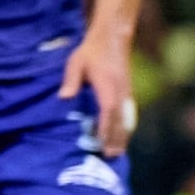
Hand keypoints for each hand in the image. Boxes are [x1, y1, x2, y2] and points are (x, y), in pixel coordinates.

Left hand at [58, 32, 136, 157]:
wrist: (113, 39)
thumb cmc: (91, 51)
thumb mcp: (76, 62)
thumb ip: (71, 80)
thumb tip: (64, 98)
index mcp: (108, 85)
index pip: (108, 109)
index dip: (106, 127)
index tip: (101, 142)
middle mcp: (121, 91)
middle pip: (120, 119)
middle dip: (116, 138)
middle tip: (110, 155)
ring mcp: (127, 92)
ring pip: (127, 118)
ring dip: (123, 136)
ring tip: (117, 152)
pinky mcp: (128, 92)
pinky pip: (129, 114)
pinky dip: (127, 127)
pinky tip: (123, 137)